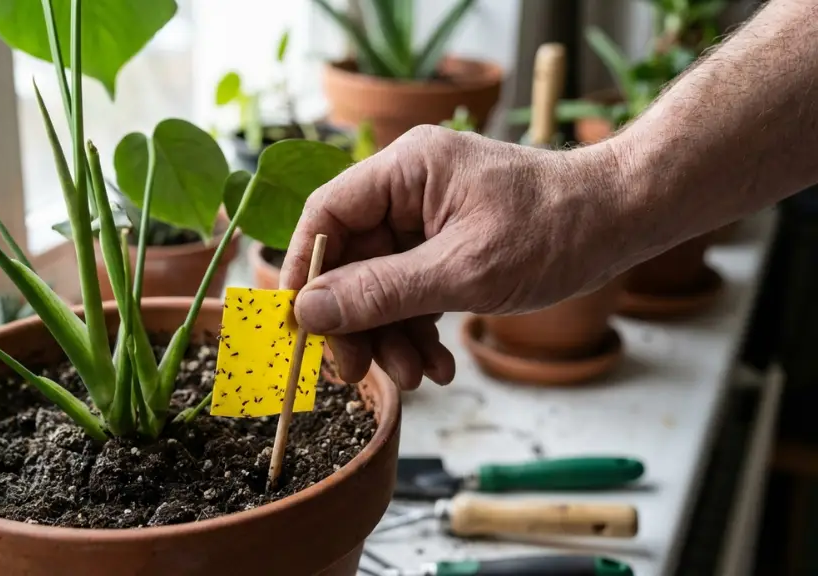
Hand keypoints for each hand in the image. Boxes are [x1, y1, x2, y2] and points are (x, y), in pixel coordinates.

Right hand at [282, 125, 624, 389]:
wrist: (624, 221)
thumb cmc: (556, 230)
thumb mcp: (464, 271)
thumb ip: (382, 292)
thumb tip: (309, 310)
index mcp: (407, 169)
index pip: (326, 215)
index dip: (304, 270)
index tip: (299, 325)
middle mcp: (410, 186)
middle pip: (351, 258)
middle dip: (358, 320)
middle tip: (358, 371)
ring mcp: (428, 216)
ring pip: (381, 282)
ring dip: (392, 335)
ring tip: (417, 376)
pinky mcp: (447, 243)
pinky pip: (413, 289)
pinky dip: (420, 328)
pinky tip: (437, 364)